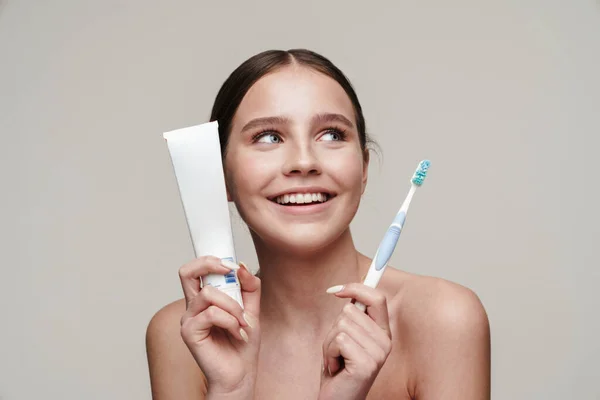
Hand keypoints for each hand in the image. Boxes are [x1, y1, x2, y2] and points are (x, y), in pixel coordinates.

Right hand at [178, 256, 260, 397]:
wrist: (240, 373)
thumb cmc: (242, 344)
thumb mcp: (252, 309)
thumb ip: (249, 287)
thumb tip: (241, 266)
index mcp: (204, 299)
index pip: (195, 270)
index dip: (209, 259)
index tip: (232, 264)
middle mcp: (193, 307)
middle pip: (187, 272)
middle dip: (211, 264)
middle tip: (230, 271)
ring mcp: (189, 319)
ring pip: (209, 294)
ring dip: (233, 306)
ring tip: (242, 323)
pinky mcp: (189, 332)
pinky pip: (211, 313)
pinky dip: (230, 320)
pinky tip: (237, 332)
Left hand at [319, 284, 391, 399]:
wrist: (338, 399)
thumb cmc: (339, 367)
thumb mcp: (346, 336)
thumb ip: (351, 315)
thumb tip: (344, 288)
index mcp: (383, 332)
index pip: (377, 298)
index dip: (357, 287)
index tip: (335, 290)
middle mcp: (385, 341)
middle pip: (351, 310)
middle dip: (334, 328)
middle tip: (339, 349)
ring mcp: (378, 353)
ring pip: (342, 324)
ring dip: (330, 342)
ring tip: (337, 359)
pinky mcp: (367, 364)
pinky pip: (339, 340)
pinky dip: (329, 353)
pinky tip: (336, 368)